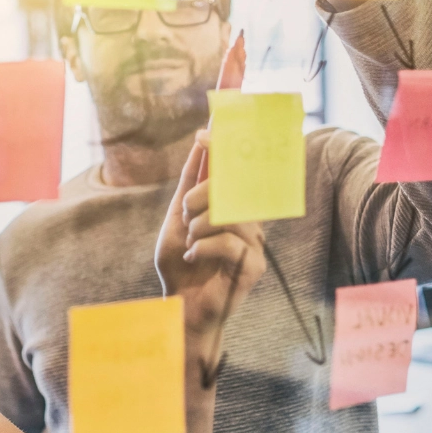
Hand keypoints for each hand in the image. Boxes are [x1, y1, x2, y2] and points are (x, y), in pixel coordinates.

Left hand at [155, 131, 265, 344]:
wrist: (179, 305)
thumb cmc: (180, 264)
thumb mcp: (177, 218)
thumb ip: (190, 183)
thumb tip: (200, 141)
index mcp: (232, 207)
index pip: (237, 169)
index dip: (227, 143)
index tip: (207, 126)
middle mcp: (249, 220)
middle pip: (230, 188)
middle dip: (198, 197)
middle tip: (186, 216)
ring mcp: (254, 242)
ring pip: (227, 214)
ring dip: (198, 226)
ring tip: (190, 243)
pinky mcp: (254, 266)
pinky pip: (228, 242)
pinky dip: (202, 248)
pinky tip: (195, 258)